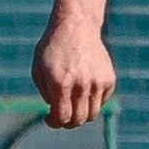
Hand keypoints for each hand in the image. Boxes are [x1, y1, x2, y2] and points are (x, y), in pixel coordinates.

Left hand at [33, 11, 115, 126]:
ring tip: (72, 104)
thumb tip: (57, 113)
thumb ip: (45, 94)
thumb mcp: (38, 70)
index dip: (54, 123)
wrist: (76, 25)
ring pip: (91, 114)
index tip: (50, 119)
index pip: (62, 118)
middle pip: (78, 120)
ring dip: (80, 114)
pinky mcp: (109, 79)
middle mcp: (81, 84)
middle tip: (62, 116)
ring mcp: (97, 82)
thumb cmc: (53, 49)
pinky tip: (83, 90)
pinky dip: (92, 102)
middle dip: (68, 122)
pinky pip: (101, 101)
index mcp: (60, 83)